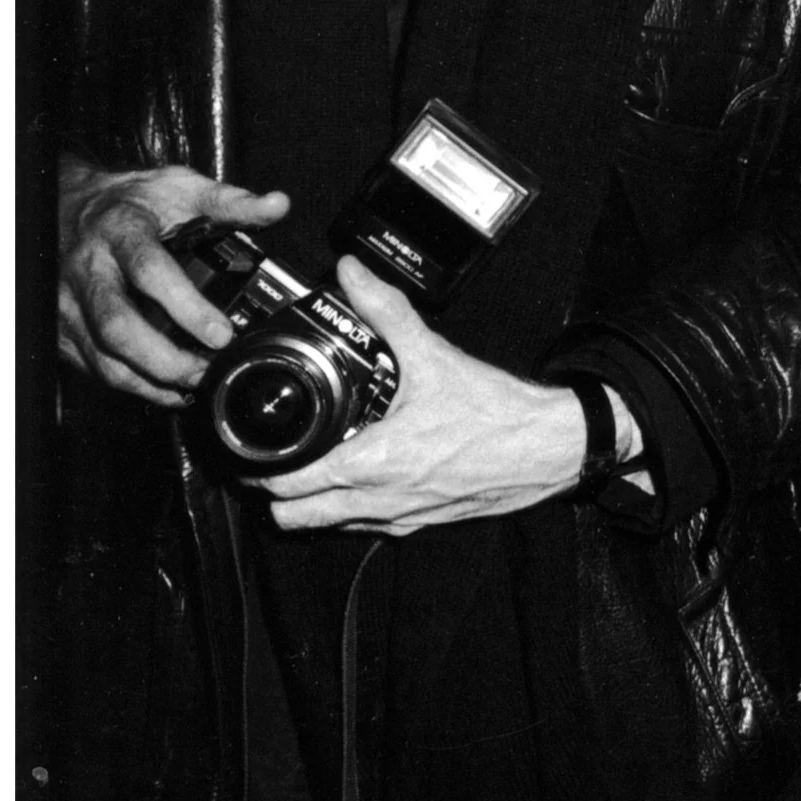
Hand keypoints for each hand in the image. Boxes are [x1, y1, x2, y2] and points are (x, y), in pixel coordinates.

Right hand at [58, 157, 289, 405]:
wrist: (68, 206)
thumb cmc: (127, 201)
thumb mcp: (178, 188)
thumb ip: (229, 201)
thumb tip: (277, 206)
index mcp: (121, 231)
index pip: (150, 271)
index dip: (187, 307)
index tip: (222, 332)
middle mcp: (89, 269)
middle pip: (118, 326)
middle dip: (165, 360)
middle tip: (205, 371)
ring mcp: (70, 302)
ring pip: (102, 355)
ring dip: (148, 381)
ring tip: (192, 386)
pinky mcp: (62, 327)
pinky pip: (92, 366)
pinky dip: (130, 385)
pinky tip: (164, 388)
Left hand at [254, 256, 639, 536]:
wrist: (549, 447)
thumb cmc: (496, 412)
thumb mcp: (434, 354)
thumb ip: (385, 311)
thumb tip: (352, 274)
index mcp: (372, 464)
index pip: (289, 487)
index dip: (260, 470)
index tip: (251, 450)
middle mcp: (379, 501)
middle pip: (296, 520)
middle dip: (278, 492)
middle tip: (277, 455)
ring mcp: (401, 517)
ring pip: (330, 526)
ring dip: (314, 502)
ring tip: (314, 461)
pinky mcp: (424, 522)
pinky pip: (370, 525)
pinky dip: (354, 506)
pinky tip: (367, 471)